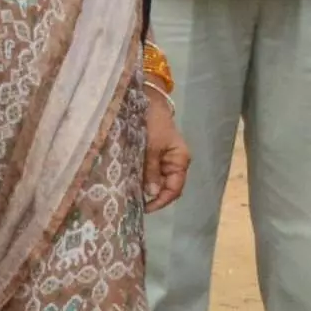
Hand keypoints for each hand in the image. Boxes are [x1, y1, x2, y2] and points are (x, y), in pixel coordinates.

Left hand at [141, 90, 189, 210]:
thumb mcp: (150, 147)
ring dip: (146, 188)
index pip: (174, 188)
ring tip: (131, 194)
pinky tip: (132, 182)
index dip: (161, 201)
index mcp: (180, 160)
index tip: (144, 208)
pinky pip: (152, 173)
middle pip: (167, 187)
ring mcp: (166, 159)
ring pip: (158, 181)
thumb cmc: (152, 123)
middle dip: (153, 196)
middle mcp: (175, 162)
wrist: (148, 101)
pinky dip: (143, 179)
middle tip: (134, 203)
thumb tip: (151, 193)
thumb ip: (151, 171)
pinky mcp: (156, 156)